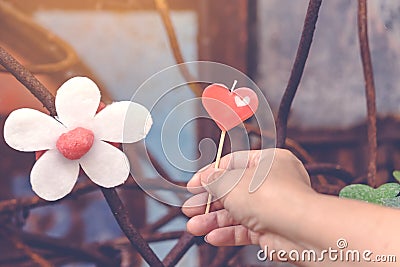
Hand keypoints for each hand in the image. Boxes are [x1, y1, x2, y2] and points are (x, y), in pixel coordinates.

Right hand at [182, 149, 316, 263]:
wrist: (299, 230)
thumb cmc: (272, 197)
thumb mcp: (232, 183)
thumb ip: (215, 181)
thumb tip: (205, 179)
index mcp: (268, 161)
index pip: (233, 163)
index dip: (210, 174)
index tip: (192, 185)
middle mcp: (271, 183)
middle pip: (232, 190)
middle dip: (208, 202)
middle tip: (190, 209)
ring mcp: (271, 207)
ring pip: (236, 213)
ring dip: (213, 220)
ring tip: (194, 226)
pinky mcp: (271, 230)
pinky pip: (245, 230)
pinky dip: (227, 234)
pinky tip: (212, 237)